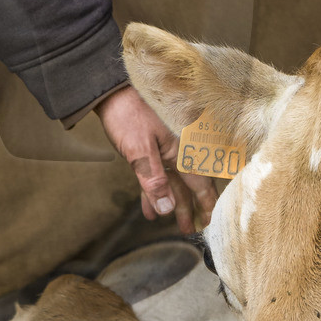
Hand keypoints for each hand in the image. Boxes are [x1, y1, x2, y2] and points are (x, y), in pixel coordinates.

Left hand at [94, 83, 216, 233]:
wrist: (110, 90)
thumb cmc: (127, 115)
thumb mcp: (138, 150)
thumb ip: (153, 180)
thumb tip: (167, 209)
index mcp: (182, 149)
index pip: (200, 183)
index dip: (206, 204)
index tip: (210, 223)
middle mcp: (178, 150)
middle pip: (188, 185)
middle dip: (189, 208)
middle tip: (191, 230)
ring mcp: (164, 149)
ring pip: (173, 181)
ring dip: (172, 202)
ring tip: (175, 225)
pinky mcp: (150, 148)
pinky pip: (157, 174)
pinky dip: (154, 191)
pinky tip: (150, 209)